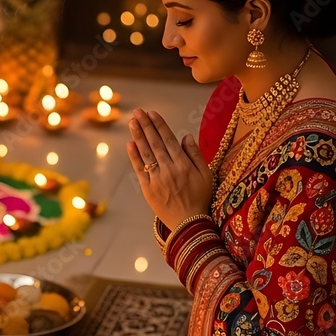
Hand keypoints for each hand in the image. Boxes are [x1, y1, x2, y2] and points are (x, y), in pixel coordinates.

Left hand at [126, 109, 212, 228]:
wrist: (188, 223)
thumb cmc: (200, 197)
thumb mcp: (206, 175)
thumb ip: (196, 154)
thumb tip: (185, 136)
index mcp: (184, 165)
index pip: (169, 140)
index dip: (159, 125)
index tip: (152, 113)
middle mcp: (169, 170)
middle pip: (155, 143)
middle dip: (146, 126)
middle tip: (137, 112)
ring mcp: (157, 179)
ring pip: (146, 154)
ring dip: (138, 136)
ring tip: (132, 122)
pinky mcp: (148, 189)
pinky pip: (140, 170)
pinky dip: (134, 157)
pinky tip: (130, 144)